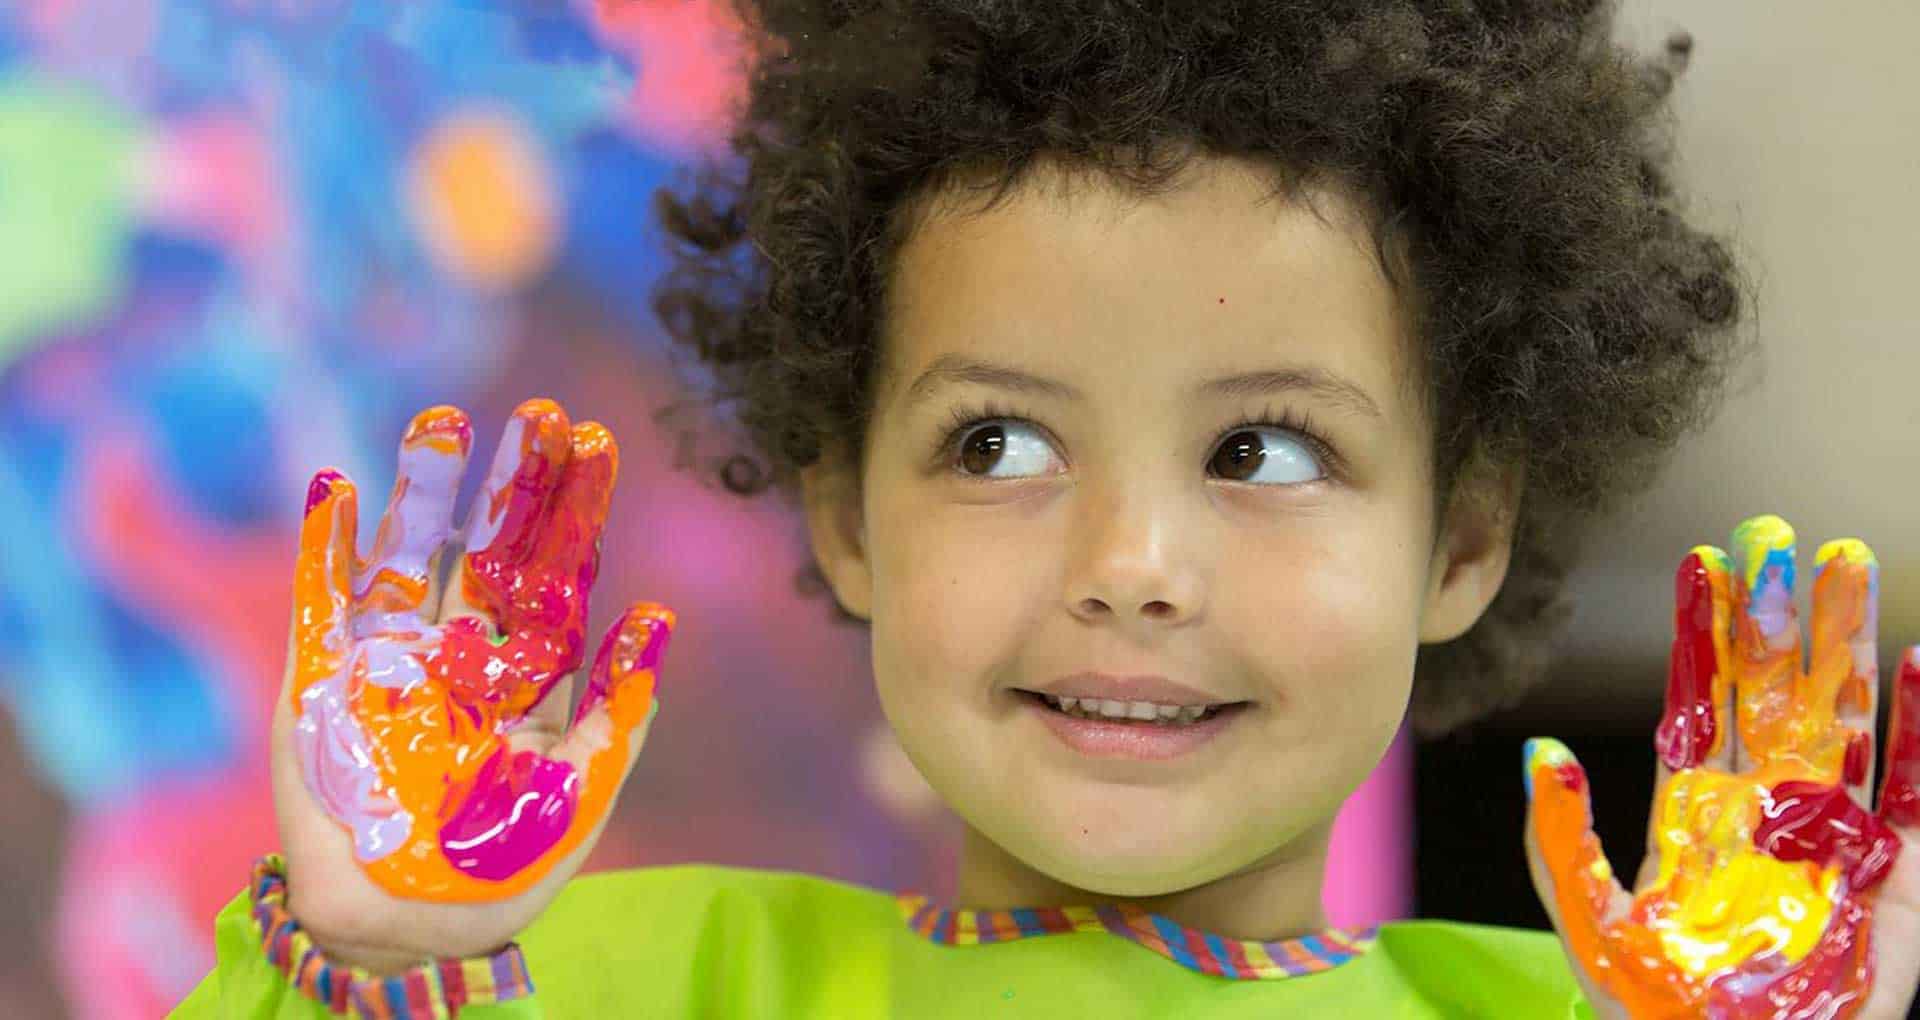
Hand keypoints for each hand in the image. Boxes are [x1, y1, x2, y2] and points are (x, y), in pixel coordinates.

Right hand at [271, 398, 674, 972]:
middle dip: (514, 486)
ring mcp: (393, 663)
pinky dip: (326, 550)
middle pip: (492, 552)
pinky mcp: (322, 685)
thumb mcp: (582, 792)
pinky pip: (322, 605)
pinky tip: (338, 488)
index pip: (557, 575)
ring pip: (412, 561)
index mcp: (526, 675)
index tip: (598, 440)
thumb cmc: (506, 869)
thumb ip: (622, 711)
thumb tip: (660, 614)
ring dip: (426, 495)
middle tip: (541, 413)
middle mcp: (462, 654)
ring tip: (444, 422)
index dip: (575, 511)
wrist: (411, 930)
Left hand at [1523, 514, 1919, 1018]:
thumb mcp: (1590, 922)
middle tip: (1781, 537)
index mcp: (1693, 817)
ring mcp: (1830, 841)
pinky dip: (1918, 731)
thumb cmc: (1654, 1013)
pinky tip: (1919, 663)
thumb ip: (1559, 837)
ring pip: (1844, 721)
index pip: (1701, 704)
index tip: (1704, 562)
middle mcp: (1764, 814)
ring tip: (1850, 567)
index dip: (1704, 636)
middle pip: (1775, 694)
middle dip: (1779, 617)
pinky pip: (1913, 794)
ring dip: (1846, 646)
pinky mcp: (1892, 882)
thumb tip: (1537, 748)